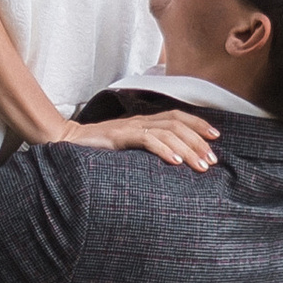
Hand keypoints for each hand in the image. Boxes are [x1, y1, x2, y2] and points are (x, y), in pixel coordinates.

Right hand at [62, 104, 218, 172]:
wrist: (67, 142)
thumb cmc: (99, 149)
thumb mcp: (128, 148)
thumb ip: (147, 149)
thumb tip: (172, 162)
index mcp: (144, 121)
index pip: (178, 116)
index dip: (199, 124)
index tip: (215, 138)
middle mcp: (140, 121)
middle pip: (177, 124)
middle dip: (198, 142)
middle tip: (212, 161)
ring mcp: (130, 128)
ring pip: (167, 132)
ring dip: (187, 149)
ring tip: (200, 165)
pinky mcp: (118, 137)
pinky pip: (146, 139)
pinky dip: (163, 150)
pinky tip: (175, 162)